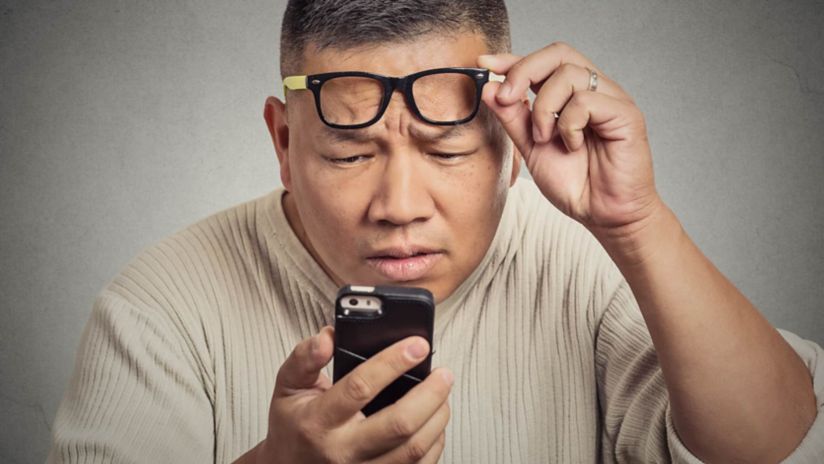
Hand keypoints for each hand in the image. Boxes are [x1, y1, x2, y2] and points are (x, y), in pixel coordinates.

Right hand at [257, 326, 452, 463]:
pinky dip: (435, 442)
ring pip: (414, 449)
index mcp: (318, 421)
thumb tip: (329, 336)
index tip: (417, 344)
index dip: (393, 363)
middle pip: (398, 425)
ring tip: (443, 393)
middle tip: (444, 373)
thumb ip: (305, 357)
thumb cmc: (293, 424)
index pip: (360, 388)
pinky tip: (435, 421)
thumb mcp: (288, 386)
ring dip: (438, 417)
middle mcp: (342, 451)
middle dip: (430, 394)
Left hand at [479, 42, 664, 242]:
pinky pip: (587, 101)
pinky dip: (569, 124)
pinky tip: (572, 146)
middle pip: (558, 54)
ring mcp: (612, 99)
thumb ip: (513, 118)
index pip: (543, 62)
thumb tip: (489, 88)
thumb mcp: (532, 148)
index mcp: (571, 95)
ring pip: (569, 75)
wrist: (603, 216)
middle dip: (524, 71)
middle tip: (505, 98)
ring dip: (544, 107)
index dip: (513, 59)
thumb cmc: (575, 183)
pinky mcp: (626, 114)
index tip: (484, 63)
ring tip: (544, 138)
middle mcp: (593, 91)